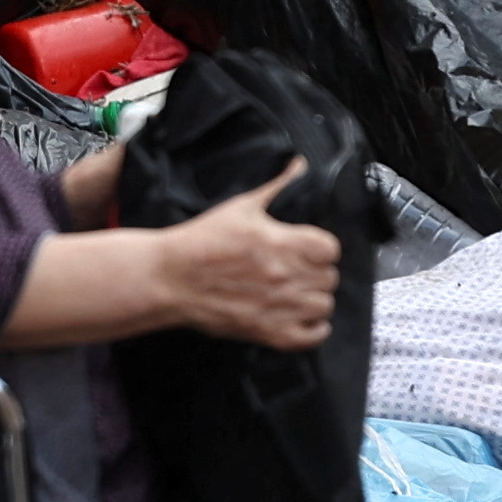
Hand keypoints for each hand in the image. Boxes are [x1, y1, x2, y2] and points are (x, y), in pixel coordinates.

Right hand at [149, 166, 339, 347]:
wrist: (170, 278)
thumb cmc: (202, 240)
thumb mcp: (242, 205)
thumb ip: (278, 186)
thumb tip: (300, 165)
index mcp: (282, 242)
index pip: (331, 249)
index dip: (322, 248)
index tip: (310, 249)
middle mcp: (286, 276)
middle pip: (330, 278)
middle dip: (317, 272)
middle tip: (300, 270)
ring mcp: (279, 307)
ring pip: (325, 306)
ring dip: (315, 299)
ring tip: (299, 293)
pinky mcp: (268, 332)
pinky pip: (313, 336)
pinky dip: (313, 329)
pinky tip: (301, 317)